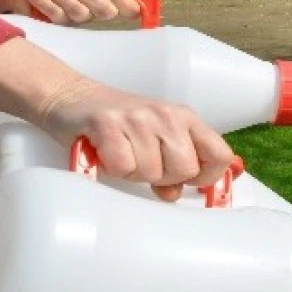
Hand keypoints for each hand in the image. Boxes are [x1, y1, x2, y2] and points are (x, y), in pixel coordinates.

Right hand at [37, 76, 234, 200]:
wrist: (70, 96)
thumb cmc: (118, 124)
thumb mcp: (154, 139)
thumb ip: (173, 167)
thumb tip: (175, 194)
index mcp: (184, 118)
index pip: (220, 155)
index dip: (206, 177)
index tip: (185, 180)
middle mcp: (166, 115)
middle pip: (185, 169)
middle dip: (162, 177)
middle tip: (141, 162)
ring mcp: (138, 118)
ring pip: (152, 172)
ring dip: (132, 172)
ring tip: (120, 153)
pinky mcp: (108, 124)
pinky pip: (123, 167)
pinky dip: (111, 168)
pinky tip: (105, 152)